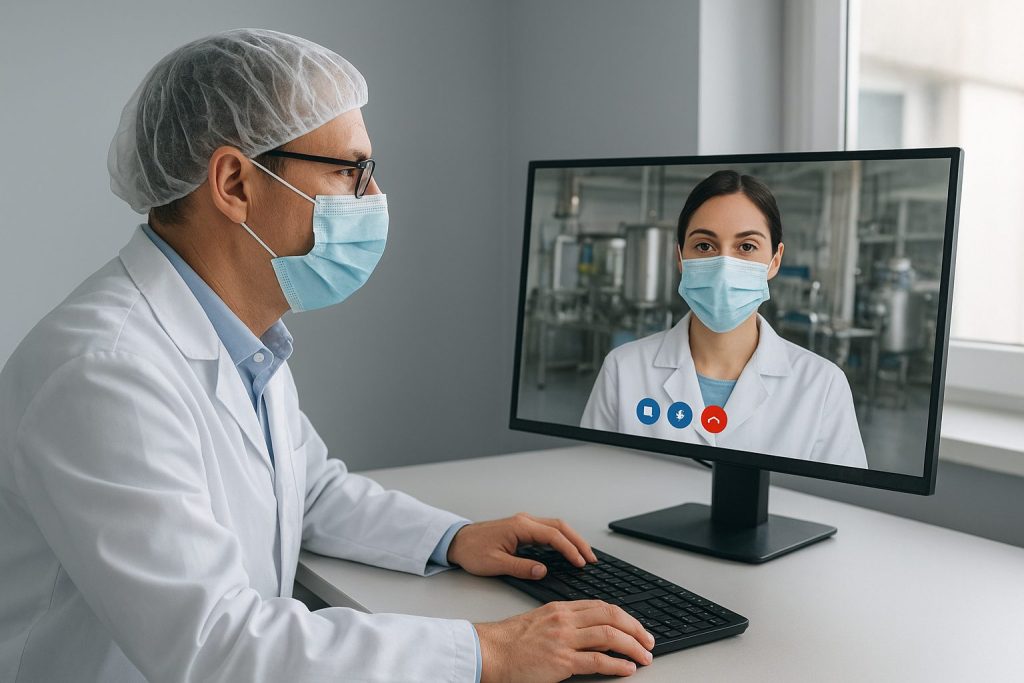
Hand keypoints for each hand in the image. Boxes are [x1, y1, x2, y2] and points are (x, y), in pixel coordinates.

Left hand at [446, 512, 598, 578]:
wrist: (457, 541)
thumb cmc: (472, 551)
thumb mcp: (495, 564)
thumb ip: (521, 568)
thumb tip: (543, 571)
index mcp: (520, 527)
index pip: (553, 536)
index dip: (570, 550)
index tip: (581, 563)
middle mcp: (525, 521)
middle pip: (560, 527)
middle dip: (578, 541)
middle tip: (591, 558)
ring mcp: (524, 523)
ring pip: (555, 527)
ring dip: (571, 539)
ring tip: (584, 555)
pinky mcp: (522, 529)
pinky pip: (547, 531)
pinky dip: (561, 539)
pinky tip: (566, 551)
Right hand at [475, 600, 655, 680]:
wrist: (490, 651)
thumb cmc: (509, 641)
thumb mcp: (540, 623)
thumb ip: (565, 624)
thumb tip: (591, 636)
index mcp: (561, 609)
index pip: (601, 606)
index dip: (624, 617)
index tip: (636, 627)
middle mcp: (565, 619)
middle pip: (611, 616)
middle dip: (636, 628)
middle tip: (648, 641)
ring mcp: (564, 639)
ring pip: (610, 635)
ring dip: (633, 646)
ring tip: (644, 657)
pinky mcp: (561, 660)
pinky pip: (598, 661)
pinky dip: (618, 665)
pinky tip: (627, 669)